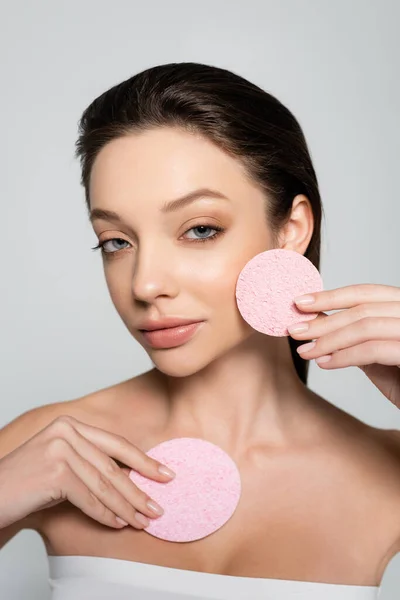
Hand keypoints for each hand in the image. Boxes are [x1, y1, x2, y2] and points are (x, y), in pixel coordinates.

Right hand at [0, 415, 174, 529]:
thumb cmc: (28, 483)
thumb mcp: (63, 464)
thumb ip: (91, 463)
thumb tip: (133, 479)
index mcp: (72, 425)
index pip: (115, 444)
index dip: (143, 461)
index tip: (166, 474)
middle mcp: (66, 431)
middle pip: (112, 465)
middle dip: (139, 489)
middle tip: (158, 507)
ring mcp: (60, 449)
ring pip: (104, 483)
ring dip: (126, 505)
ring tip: (142, 520)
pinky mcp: (54, 470)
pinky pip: (89, 497)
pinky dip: (106, 513)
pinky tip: (118, 523)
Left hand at [287, 284, 399, 407]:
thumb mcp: (379, 355)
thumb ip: (356, 336)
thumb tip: (318, 321)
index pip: (366, 292)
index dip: (330, 295)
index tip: (299, 302)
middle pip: (363, 308)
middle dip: (323, 319)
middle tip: (294, 330)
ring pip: (366, 326)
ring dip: (329, 339)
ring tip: (306, 351)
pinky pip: (375, 349)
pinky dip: (345, 356)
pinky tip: (325, 363)